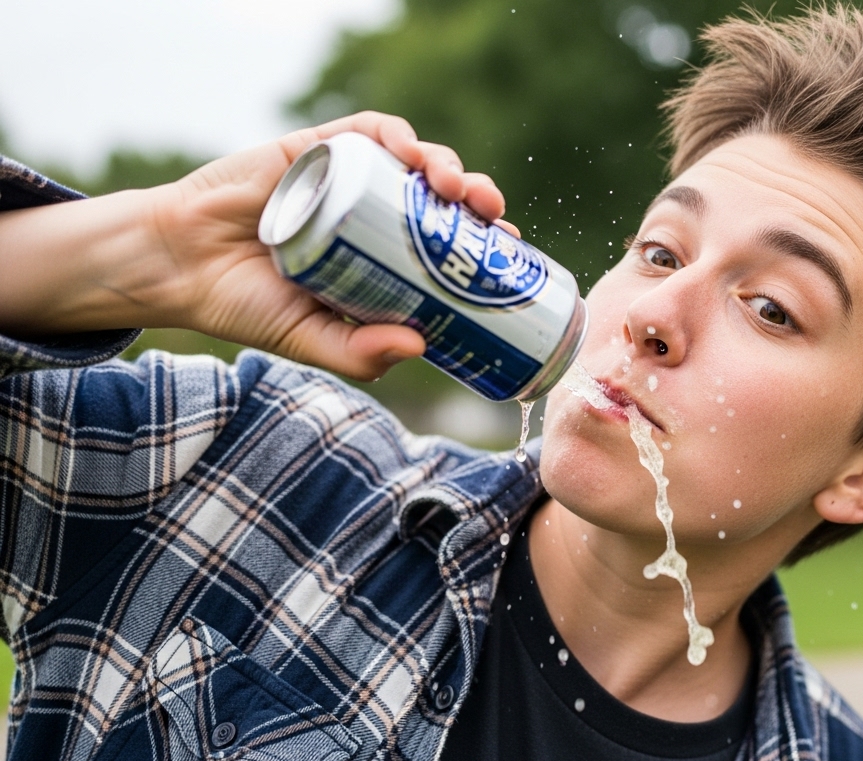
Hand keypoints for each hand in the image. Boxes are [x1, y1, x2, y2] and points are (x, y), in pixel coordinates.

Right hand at [0, 111, 516, 380]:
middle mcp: (374, 214)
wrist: (179, 268)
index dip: (484, 245)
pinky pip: (368, 132)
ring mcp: (349, 179)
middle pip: (443, 199)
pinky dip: (398, 136)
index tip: (510, 257)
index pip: (448, 245)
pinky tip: (412, 154)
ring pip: (415, 161)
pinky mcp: (318, 149)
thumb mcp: (313, 342)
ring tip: (456, 188)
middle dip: (477, 202)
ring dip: (447, 166)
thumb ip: (361, 353)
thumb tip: (421, 348)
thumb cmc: (248, 306)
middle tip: (492, 218)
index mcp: (384, 258)